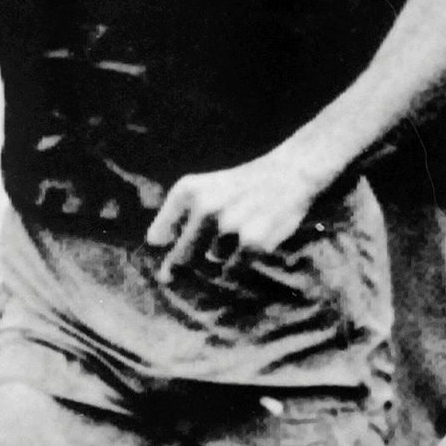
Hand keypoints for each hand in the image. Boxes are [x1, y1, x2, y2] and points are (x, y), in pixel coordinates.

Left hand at [146, 146, 326, 281]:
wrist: (289, 173)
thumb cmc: (238, 188)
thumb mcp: (201, 189)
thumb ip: (174, 217)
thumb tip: (156, 252)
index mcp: (187, 191)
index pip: (157, 238)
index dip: (162, 254)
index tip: (165, 259)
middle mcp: (205, 206)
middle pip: (180, 260)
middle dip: (183, 270)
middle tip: (190, 272)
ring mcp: (229, 225)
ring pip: (209, 263)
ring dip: (218, 258)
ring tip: (236, 234)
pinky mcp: (253, 242)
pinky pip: (231, 270)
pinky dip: (236, 266)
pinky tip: (246, 245)